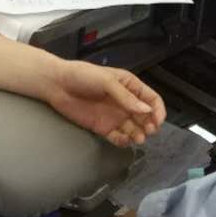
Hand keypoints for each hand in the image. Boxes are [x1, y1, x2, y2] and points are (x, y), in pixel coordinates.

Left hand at [47, 60, 165, 145]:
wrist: (57, 84)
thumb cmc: (82, 75)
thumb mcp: (106, 81)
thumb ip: (125, 97)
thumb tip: (146, 110)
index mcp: (130, 86)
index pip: (151, 99)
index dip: (158, 110)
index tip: (157, 121)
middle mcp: (125, 102)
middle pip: (145, 116)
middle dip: (150, 125)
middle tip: (148, 131)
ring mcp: (115, 115)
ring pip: (134, 128)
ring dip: (139, 134)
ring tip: (138, 138)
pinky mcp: (103, 127)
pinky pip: (118, 137)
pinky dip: (123, 141)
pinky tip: (124, 140)